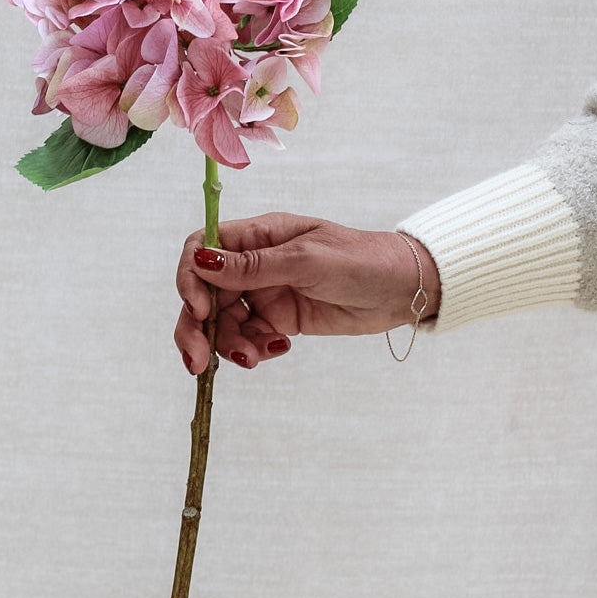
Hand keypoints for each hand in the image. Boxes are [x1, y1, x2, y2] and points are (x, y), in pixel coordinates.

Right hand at [174, 212, 440, 372]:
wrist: (405, 289)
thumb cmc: (362, 260)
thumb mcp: (306, 260)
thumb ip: (253, 266)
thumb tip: (202, 261)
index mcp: (258, 236)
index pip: (202, 248)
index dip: (191, 277)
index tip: (199, 307)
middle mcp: (255, 264)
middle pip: (205, 293)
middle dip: (197, 326)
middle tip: (197, 361)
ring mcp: (267, 293)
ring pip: (224, 322)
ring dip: (228, 344)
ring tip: (253, 357)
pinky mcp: (280, 321)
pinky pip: (249, 338)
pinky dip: (253, 349)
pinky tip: (278, 349)